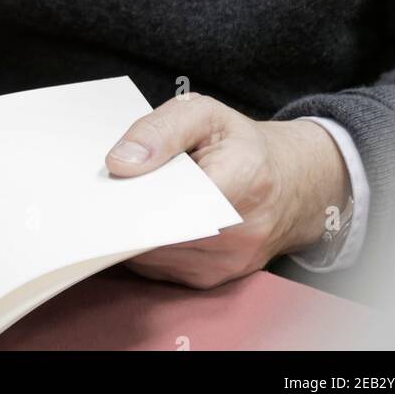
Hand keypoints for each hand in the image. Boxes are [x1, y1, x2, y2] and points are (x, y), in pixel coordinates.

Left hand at [106, 92, 350, 287]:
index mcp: (244, 180)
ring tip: (125, 199)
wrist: (290, 184)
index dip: (137, 195)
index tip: (110, 183)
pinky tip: (142, 218)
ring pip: (155, 256)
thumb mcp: (204, 113)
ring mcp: (228, 263)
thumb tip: (119, 163)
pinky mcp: (213, 280)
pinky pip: (161, 268)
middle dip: (127, 214)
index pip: (177, 199)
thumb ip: (161, 130)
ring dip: (132, 232)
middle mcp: (241, 233)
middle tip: (104, 190)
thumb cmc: (242, 145)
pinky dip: (145, 245)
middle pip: (160, 233)